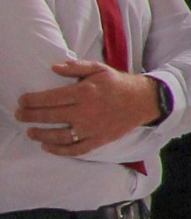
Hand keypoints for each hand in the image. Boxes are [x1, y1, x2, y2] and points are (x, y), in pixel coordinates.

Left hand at [15, 60, 160, 155]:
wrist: (142, 101)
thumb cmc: (118, 84)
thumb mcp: (99, 69)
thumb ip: (76, 67)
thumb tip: (54, 68)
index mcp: (84, 93)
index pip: (50, 98)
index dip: (32, 100)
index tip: (22, 101)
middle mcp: (85, 111)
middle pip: (50, 116)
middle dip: (30, 116)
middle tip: (20, 115)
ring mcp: (92, 128)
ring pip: (60, 135)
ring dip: (41, 135)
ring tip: (30, 132)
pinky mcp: (99, 140)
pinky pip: (76, 149)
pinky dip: (60, 150)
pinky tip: (47, 147)